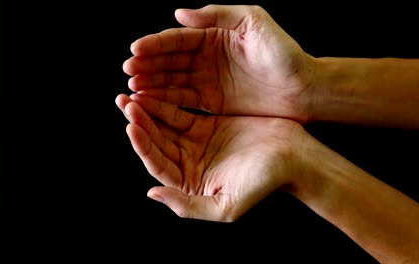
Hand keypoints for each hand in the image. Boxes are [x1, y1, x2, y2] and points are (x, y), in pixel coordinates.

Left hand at [115, 93, 304, 221]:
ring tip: (133, 92)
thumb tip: (153, 193)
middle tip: (125, 101)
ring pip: (165, 124)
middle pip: (156, 141)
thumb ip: (188, 206)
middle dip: (140, 122)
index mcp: (189, 183)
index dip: (143, 145)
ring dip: (149, 109)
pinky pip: (181, 111)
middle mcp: (188, 163)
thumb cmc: (264, 183)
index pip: (158, 163)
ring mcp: (196, 142)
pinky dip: (167, 101)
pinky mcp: (207, 124)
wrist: (293, 158)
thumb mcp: (226, 206)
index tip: (132, 125)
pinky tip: (155, 89)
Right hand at [123, 4, 315, 122]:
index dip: (156, 44)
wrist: (303, 89)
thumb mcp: (254, 22)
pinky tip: (150, 102)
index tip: (135, 50)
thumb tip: (179, 15)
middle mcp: (206, 57)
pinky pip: (184, 101)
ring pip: (172, 81)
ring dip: (151, 84)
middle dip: (147, 65)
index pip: (178, 39)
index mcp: (214, 35)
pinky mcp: (212, 103)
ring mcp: (207, 81)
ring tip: (133, 89)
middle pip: (170, 60)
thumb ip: (218, 15)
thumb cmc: (283, 53)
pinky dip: (166, 101)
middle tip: (128, 72)